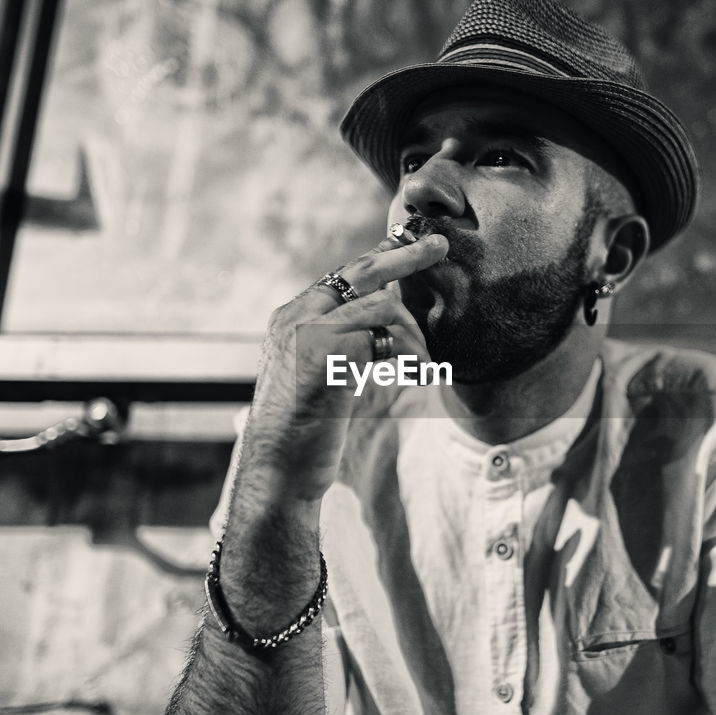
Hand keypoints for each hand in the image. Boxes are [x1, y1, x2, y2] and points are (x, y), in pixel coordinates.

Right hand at [242, 232, 448, 504]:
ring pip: (380, 306)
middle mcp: (294, 318)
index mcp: (290, 319)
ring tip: (424, 362)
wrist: (276, 471)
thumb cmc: (304, 432)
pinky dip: (408, 357)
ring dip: (413, 332)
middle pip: (360, 271)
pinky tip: (417, 376)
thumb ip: (342, 342)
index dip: (380, 257)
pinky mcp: (324, 356)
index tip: (410, 244)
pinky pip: (382, 340)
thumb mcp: (320, 376)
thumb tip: (387, 319)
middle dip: (405, 254)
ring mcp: (306, 333)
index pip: (342, 276)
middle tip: (439, 245)